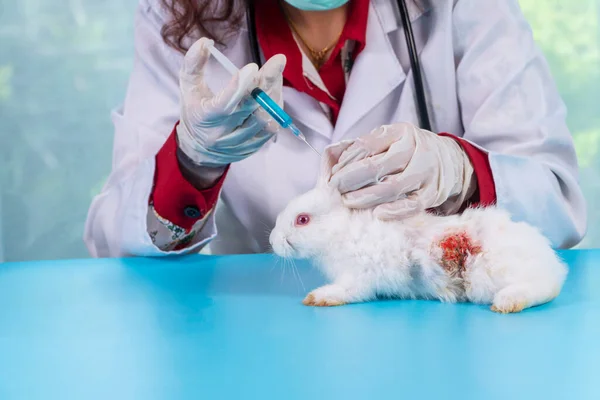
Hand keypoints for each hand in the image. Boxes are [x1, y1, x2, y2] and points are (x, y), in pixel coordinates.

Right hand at [176, 37, 285, 167]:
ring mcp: (239, 143)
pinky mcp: (252, 148)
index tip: (253, 67)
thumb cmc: (194, 111)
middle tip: (277, 62)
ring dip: (272, 94)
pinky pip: (270, 129)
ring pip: (264, 118)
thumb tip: (205, 42)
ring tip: (273, 77)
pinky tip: (273, 95)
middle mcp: (223, 133)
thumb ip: (193, 63)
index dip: (240, 85)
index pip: (225, 103)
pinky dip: (275, 109)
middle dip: (265, 82)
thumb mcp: (188, 86)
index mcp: (205, 117)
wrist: (199, 148)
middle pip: (250, 107)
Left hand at [327, 123, 475, 219]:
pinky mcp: (433, 192)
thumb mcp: (389, 141)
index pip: (367, 145)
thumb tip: (329, 156)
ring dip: (365, 196)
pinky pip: (412, 204)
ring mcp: (426, 171)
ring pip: (392, 186)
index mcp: (400, 132)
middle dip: (350, 179)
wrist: (450, 162)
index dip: (346, 161)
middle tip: (334, 189)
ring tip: (348, 201)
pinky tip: (377, 213)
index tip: (333, 173)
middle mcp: (415, 148)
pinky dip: (394, 210)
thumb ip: (361, 147)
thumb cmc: (409, 152)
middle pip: (376, 165)